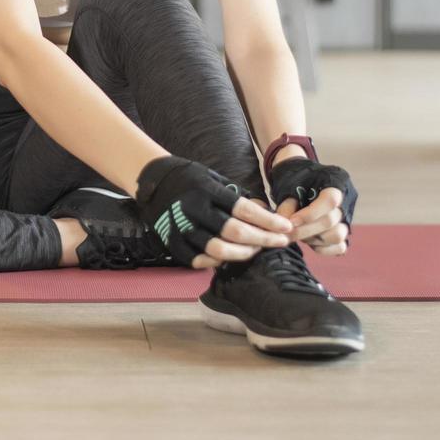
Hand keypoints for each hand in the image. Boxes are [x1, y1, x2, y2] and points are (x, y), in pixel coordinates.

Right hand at [133, 155, 294, 270]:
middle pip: (234, 232)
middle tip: (280, 242)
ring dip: (243, 254)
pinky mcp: (172, 242)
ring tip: (256, 250)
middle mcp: (194, 210)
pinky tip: (230, 257)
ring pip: (218, 250)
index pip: (244, 209)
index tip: (286, 227)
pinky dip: (217, 262)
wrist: (153, 180)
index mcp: (206, 191)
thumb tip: (265, 211)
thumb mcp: (213, 177)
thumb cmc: (189, 178)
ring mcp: (181, 228)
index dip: (268, 221)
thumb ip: (237, 196)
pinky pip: (199, 260)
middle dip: (262, 239)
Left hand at [277, 189, 348, 255]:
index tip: (292, 222)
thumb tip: (287, 226)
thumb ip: (288, 206)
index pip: (330, 200)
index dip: (310, 214)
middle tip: (288, 231)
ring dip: (314, 239)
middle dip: (304, 230)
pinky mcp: (342, 234)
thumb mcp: (289, 187)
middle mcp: (343, 203)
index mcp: (333, 184)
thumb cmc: (295, 183)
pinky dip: (323, 248)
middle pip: (329, 221)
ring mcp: (345, 220)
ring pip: (338, 236)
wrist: (301, 186)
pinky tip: (309, 242)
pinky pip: (340, 247)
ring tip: (299, 234)